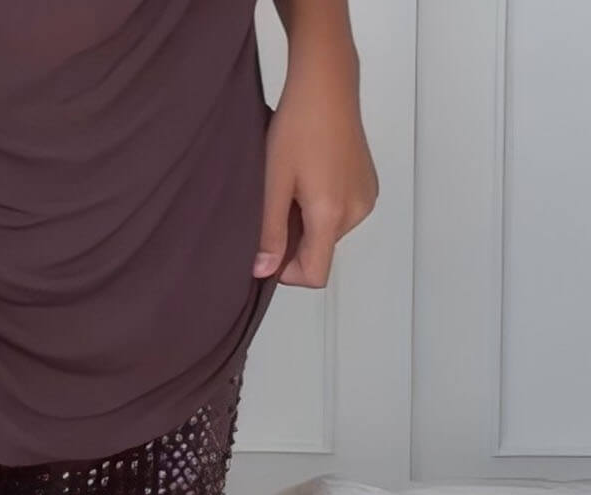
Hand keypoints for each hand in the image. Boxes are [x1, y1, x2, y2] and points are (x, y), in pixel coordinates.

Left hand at [254, 40, 378, 287]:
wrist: (326, 83)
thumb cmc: (298, 124)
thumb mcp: (274, 182)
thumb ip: (269, 232)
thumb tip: (263, 270)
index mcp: (332, 214)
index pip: (315, 274)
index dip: (289, 272)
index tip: (271, 249)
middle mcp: (356, 211)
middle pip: (321, 253)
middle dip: (295, 241)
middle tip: (279, 202)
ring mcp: (365, 198)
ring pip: (329, 234)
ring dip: (308, 223)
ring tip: (296, 184)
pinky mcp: (368, 186)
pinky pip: (341, 214)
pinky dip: (322, 208)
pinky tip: (312, 177)